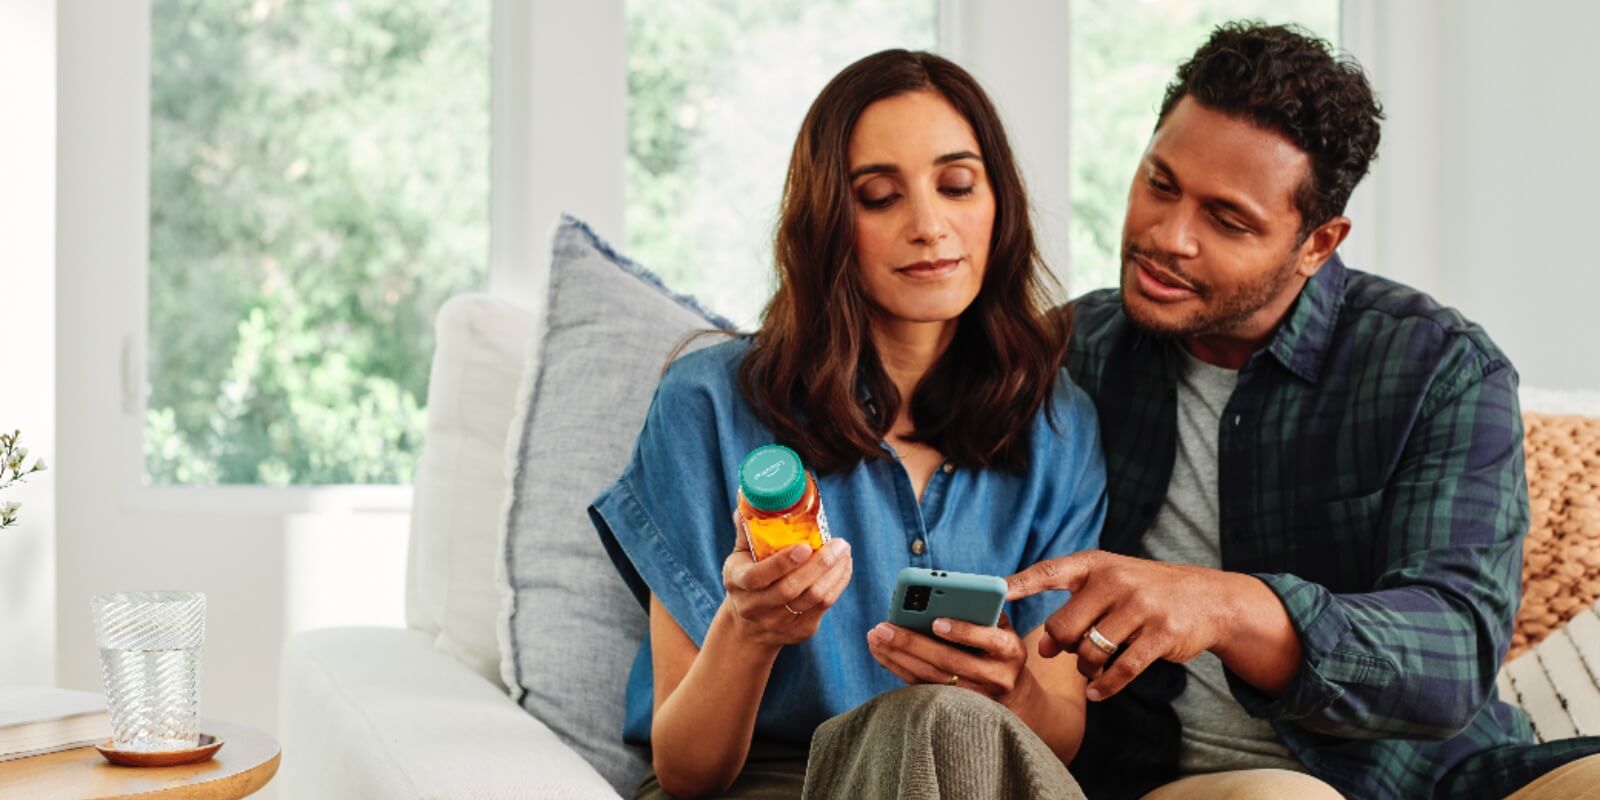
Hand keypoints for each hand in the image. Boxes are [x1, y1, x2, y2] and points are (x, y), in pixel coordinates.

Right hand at [721, 509, 851, 647]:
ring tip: (844, 551)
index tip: (804, 546)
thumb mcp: (740, 556)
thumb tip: (749, 503)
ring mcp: (778, 623)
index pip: (758, 577)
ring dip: (834, 573)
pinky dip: (838, 584)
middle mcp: (755, 607)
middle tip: (839, 544)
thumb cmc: (748, 578)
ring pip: (813, 599)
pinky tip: (844, 567)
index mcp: (738, 583)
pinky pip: (824, 606)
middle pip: (791, 589)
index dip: (782, 563)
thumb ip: (748, 531)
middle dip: (819, 565)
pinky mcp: (800, 631)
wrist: (748, 626)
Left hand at [865, 613, 1031, 707]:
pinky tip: (882, 653)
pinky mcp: (954, 706)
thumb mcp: (1001, 626)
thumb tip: (945, 593)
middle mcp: (995, 676)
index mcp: (1010, 650)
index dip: (963, 632)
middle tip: (883, 628)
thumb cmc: (998, 645)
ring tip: (875, 638)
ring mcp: (975, 696)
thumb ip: (981, 609)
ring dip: (899, 657)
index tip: (936, 622)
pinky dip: (899, 669)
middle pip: (949, 662)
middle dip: (913, 643)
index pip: (987, 640)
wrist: (1012, 691)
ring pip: (932, 678)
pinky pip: (923, 688)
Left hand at [1007, 551, 1246, 700]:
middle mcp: (1117, 581)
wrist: (1207, 598)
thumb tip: (1042, 647)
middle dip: (1060, 646)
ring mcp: (1141, 608)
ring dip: (1085, 668)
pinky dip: (1103, 687)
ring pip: (1090, 652)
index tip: (994, 592)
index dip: (1020, 583)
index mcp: (1097, 564)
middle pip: (1064, 626)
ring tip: (1089, 668)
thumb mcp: (1110, 584)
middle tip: (1069, 651)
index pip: (1049, 571)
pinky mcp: (1161, 635)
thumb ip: (1074, 608)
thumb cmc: (1145, 592)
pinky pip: (1121, 670)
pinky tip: (1096, 691)